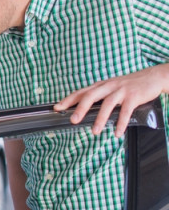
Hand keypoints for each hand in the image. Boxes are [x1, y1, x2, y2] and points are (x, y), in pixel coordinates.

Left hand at [54, 64, 168, 136]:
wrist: (153, 77)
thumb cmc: (129, 85)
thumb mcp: (111, 87)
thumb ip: (99, 96)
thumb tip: (83, 110)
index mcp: (101, 85)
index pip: (81, 92)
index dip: (68, 100)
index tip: (57, 108)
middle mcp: (108, 86)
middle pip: (90, 96)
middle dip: (80, 109)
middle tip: (72, 120)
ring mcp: (121, 90)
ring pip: (107, 104)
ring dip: (100, 119)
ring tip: (95, 132)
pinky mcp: (134, 96)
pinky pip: (125, 111)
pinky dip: (121, 122)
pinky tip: (117, 132)